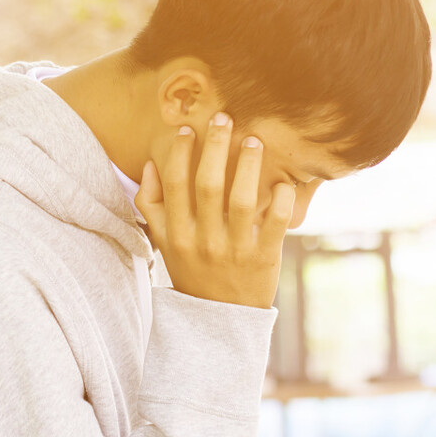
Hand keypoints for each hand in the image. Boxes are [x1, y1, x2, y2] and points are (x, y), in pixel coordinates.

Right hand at [133, 112, 295, 308]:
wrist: (218, 319)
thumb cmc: (191, 269)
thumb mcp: (164, 241)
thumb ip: (152, 204)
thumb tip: (152, 163)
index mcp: (176, 234)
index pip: (175, 185)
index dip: (181, 153)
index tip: (188, 129)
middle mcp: (202, 240)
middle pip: (207, 185)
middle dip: (215, 146)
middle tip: (224, 117)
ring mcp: (234, 250)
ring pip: (242, 200)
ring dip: (248, 166)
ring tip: (254, 140)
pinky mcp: (264, 259)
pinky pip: (276, 224)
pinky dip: (282, 200)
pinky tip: (283, 182)